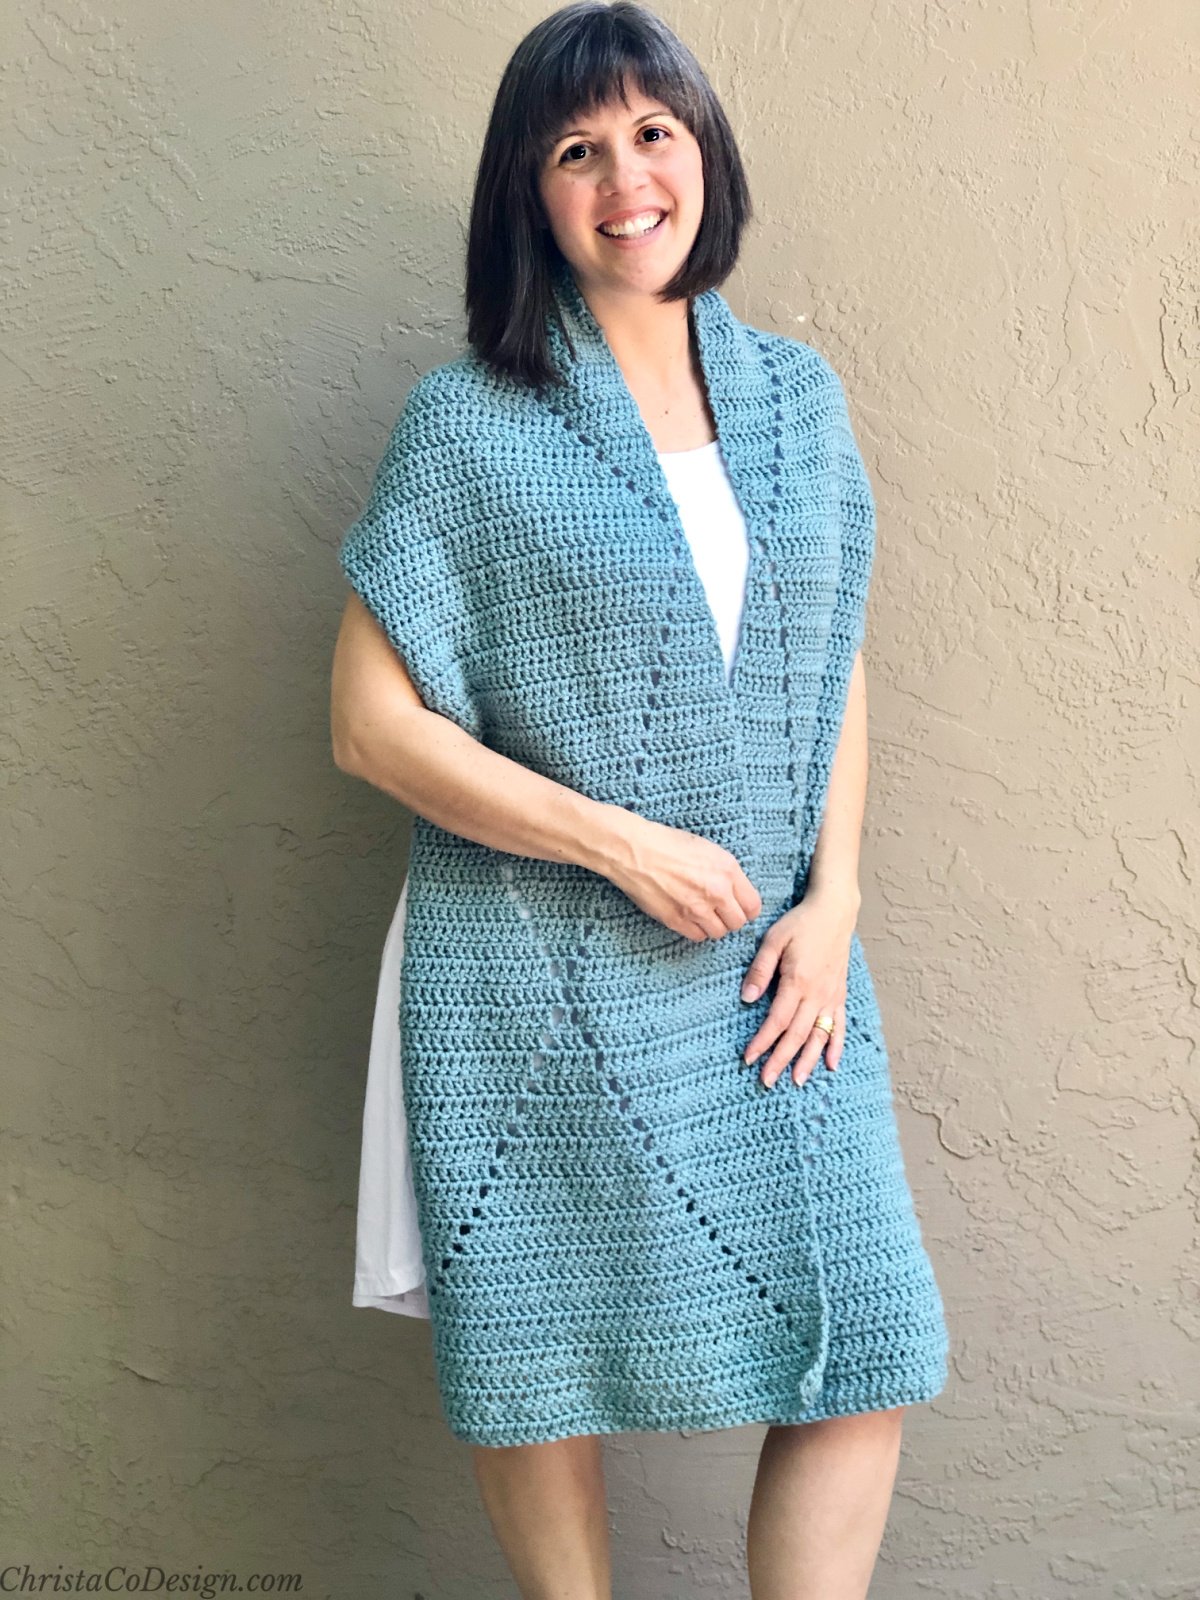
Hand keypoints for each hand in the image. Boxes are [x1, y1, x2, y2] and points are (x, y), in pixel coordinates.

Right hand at [603, 812, 762, 940]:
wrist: (635, 851)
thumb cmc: (668, 844)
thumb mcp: (708, 849)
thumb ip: (727, 873)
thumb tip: (736, 893)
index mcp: (727, 870)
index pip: (753, 906)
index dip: (746, 909)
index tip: (738, 907)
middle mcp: (716, 891)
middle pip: (738, 923)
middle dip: (730, 919)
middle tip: (719, 912)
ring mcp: (696, 908)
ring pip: (718, 933)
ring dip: (713, 926)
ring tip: (703, 914)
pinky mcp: (677, 920)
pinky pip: (697, 937)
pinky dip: (696, 930)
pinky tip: (689, 918)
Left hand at [739, 883, 860, 1087]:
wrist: (834, 912)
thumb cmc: (800, 924)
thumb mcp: (773, 940)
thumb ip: (760, 970)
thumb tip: (747, 998)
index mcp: (798, 981)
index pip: (777, 1020)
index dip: (763, 1041)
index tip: (748, 1058)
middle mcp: (817, 994)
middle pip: (798, 1035)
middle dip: (781, 1060)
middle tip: (766, 1081)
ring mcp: (832, 996)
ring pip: (819, 1035)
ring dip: (808, 1060)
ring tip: (796, 1081)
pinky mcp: (840, 994)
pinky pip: (839, 1025)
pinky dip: (836, 1046)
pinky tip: (832, 1065)